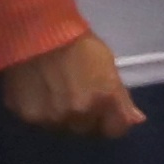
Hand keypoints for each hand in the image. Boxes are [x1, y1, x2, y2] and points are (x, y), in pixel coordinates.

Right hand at [0, 34, 140, 138]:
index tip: (107, 111)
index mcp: (103, 101)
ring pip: (62, 128)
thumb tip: (136, 120)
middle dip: (86, 118)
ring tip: (58, 93)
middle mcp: (78, 115)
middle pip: (87, 130)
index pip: (115, 130)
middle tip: (79, 97)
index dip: (112, 121)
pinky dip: (42, 112)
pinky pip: (40, 121)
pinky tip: (41, 93)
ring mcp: (51, 118)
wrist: (39, 33)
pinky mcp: (27, 116)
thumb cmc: (80, 44)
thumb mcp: (109, 67)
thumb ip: (122, 99)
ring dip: (63, 117)